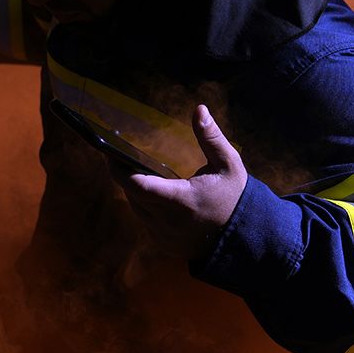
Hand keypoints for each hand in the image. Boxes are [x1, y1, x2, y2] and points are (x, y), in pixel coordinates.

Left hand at [115, 105, 247, 259]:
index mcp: (180, 200)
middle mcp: (167, 222)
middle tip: (119, 154)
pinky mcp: (164, 243)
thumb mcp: (228, 164)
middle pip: (131, 194)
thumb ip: (211, 137)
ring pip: (136, 208)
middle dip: (124, 174)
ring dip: (133, 189)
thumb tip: (199, 109)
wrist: (245, 237)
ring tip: (132, 168)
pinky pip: (145, 220)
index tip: (108, 151)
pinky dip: (143, 205)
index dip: (117, 168)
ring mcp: (164, 236)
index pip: (136, 184)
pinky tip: (148, 190)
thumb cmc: (236, 197)